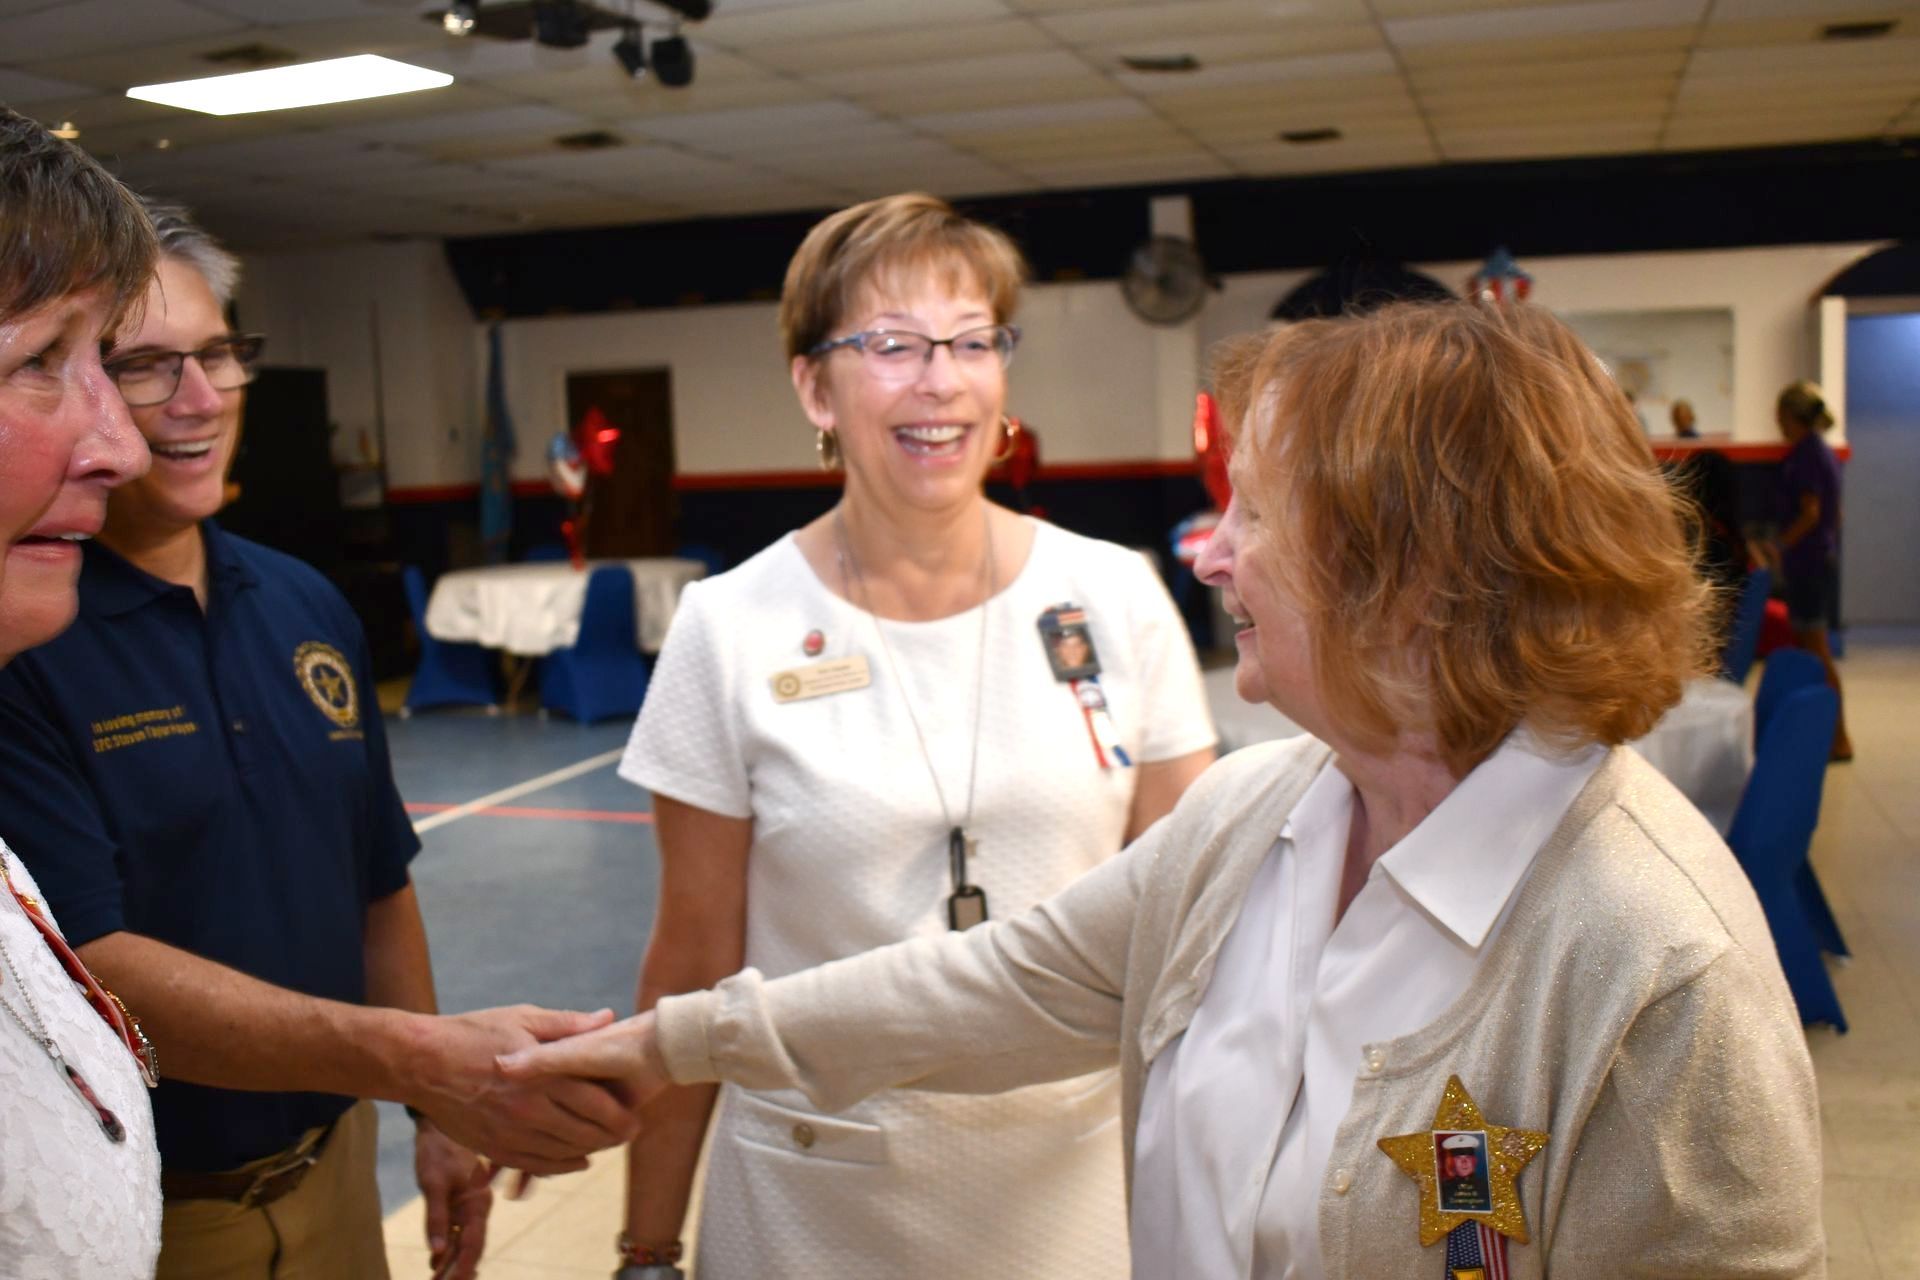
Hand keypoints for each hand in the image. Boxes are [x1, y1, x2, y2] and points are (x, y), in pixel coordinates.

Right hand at [409, 1005, 641, 1174]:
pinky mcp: (493, 1147)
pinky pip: (535, 1165)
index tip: (635, 1115)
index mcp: (541, 1075)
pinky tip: (576, 1162)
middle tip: (629, 1134)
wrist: (421, 1063)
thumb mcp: (522, 1019)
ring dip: (590, 1151)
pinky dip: (561, 1167)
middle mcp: (529, 1109)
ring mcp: (510, 1132)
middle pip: (584, 1131)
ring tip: (606, 1144)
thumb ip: (567, 1024)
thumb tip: (607, 1018)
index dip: (620, 1113)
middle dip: (612, 1136)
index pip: (595, 1102)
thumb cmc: (473, 1034)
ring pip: (563, 1152)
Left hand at [414, 1119, 491, 1279]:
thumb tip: (436, 1251)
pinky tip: (436, 1261)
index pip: (473, 1244)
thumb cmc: (437, 1151)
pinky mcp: (460, 1201)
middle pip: (471, 1247)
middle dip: (457, 1270)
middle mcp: (479, 1206)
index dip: (464, 1267)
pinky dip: (447, 1247)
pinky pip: (456, 1230)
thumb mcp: (432, 1184)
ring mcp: (470, 1205)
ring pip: (463, 1241)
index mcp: (478, 1202)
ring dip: (450, 1262)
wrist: (437, 1125)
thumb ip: (436, 1218)